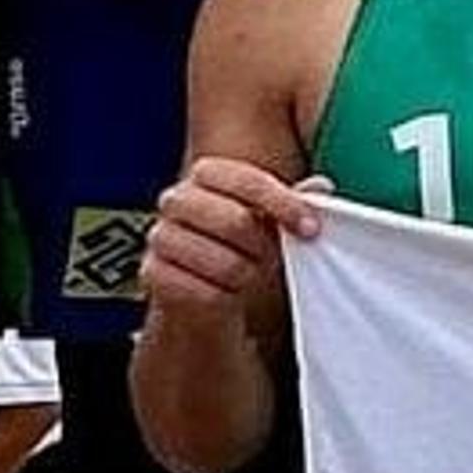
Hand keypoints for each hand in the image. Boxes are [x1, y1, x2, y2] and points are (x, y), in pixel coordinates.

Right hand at [144, 157, 324, 315]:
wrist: (199, 292)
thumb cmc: (239, 247)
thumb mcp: (268, 221)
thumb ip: (291, 202)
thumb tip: (321, 187)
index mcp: (204, 175)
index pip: (247, 179)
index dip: (283, 203)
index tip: (311, 227)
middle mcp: (175, 200)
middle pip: (234, 221)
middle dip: (265, 247)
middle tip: (271, 258)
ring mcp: (159, 237)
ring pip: (224, 262)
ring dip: (247, 275)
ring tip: (246, 274)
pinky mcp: (152, 274)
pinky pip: (204, 292)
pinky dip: (224, 298)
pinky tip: (225, 292)